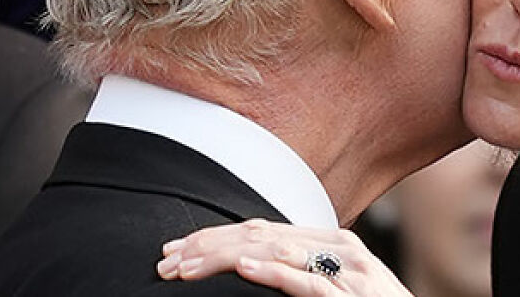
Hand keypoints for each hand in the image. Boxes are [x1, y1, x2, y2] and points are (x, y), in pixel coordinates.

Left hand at [156, 218, 412, 296]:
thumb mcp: (340, 286)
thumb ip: (306, 270)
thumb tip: (256, 264)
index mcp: (334, 241)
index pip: (263, 229)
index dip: (216, 237)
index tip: (176, 251)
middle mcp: (341, 248)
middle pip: (263, 235)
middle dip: (209, 246)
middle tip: (166, 260)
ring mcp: (349, 271)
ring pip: (277, 252)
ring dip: (225, 258)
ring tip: (187, 265)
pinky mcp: (353, 296)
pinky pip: (308, 281)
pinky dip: (274, 271)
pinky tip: (244, 267)